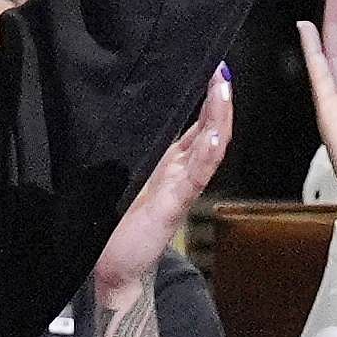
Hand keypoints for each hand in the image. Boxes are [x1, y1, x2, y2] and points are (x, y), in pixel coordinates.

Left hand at [92, 74, 230, 310]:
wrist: (113, 268)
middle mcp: (180, 173)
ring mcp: (181, 188)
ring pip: (209, 148)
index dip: (207, 98)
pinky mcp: (173, 204)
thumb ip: (135, 153)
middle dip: (218, 99)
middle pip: (209, 130)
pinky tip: (216, 136)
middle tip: (222, 69)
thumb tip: (128, 117)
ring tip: (223, 90)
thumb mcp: (126, 177)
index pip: (197, 125)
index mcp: (170, 164)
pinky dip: (209, 154)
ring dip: (218, 118)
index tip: (212, 68)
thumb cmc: (118, 224)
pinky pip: (196, 176)